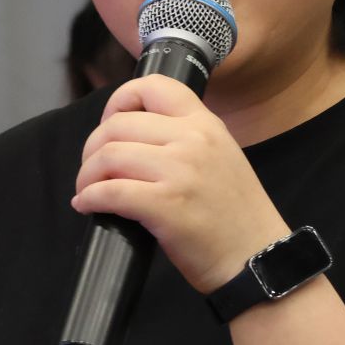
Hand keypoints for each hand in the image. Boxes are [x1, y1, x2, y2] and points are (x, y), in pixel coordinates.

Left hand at [72, 75, 288, 293]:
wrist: (258, 258)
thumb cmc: (236, 216)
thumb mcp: (222, 157)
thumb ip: (187, 139)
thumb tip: (136, 137)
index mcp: (205, 124)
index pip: (154, 85)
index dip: (119, 100)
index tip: (109, 125)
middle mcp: (192, 139)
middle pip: (118, 124)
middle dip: (93, 147)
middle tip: (93, 170)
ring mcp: (179, 171)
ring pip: (108, 155)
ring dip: (87, 175)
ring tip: (87, 190)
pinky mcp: (165, 205)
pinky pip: (109, 191)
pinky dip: (89, 199)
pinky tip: (87, 206)